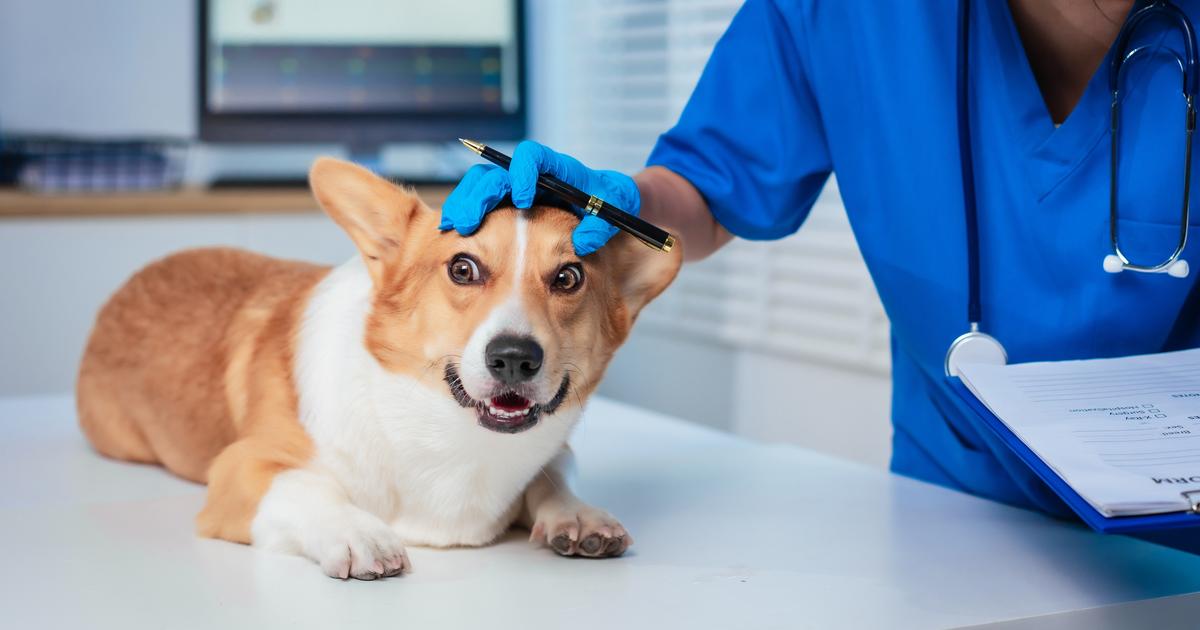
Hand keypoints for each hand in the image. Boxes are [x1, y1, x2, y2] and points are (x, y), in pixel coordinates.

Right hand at [439, 141, 640, 255]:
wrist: (606, 204)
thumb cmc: (610, 202)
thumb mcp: (614, 210)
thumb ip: (602, 224)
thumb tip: (583, 241)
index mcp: (556, 169)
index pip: (532, 157)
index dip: (523, 174)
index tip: (522, 200)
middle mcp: (530, 175)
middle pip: (495, 172)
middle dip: (479, 194)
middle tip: (468, 221)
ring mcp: (515, 189)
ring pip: (480, 185)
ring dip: (464, 204)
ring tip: (453, 226)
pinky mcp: (507, 205)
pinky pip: (480, 205)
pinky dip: (465, 215)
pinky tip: (452, 233)